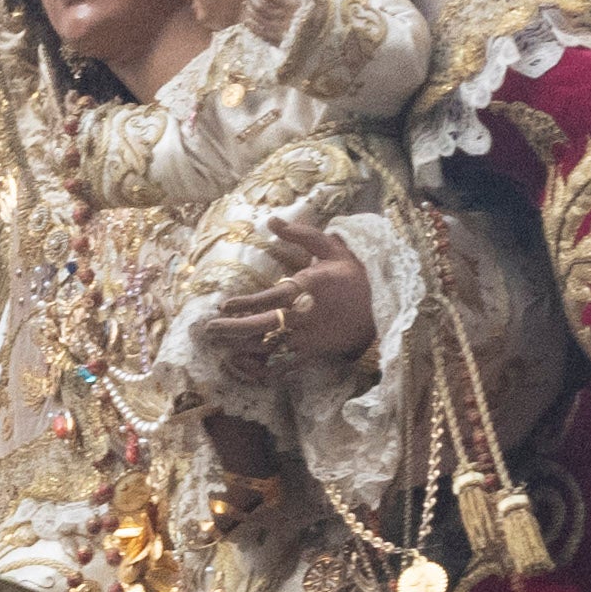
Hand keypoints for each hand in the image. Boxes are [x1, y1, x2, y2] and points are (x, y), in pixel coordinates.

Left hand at [194, 233, 376, 387]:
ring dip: (242, 350)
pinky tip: (244, 367)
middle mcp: (306, 315)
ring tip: (221, 347)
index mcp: (309, 287)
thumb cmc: (352, 276)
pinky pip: (283, 367)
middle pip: (264, 326)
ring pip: (270, 349)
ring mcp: (309, 338)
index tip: (224, 305)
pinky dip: (262, 371)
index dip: (246, 304)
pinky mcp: (312, 355)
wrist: (381, 308)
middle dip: (233, 329)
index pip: (272, 297)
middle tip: (209, 330)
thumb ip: (301, 235)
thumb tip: (271, 220)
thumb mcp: (332, 248)